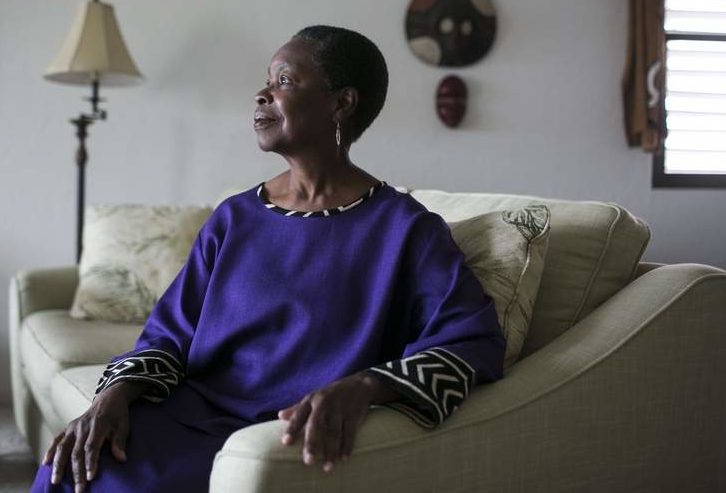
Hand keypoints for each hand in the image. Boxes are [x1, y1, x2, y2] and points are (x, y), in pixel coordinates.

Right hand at [42, 381, 146, 491]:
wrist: (109, 398)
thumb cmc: (117, 414)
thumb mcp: (123, 425)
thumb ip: (119, 441)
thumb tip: (122, 459)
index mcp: (98, 425)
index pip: (91, 447)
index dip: (90, 463)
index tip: (90, 478)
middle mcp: (82, 426)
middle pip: (76, 452)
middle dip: (77, 472)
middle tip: (78, 489)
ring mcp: (73, 426)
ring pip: (62, 448)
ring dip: (59, 465)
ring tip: (56, 481)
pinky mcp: (68, 427)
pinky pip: (57, 440)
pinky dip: (50, 451)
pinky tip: (45, 464)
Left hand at [277, 371, 397, 472]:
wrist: (359, 384)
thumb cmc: (331, 395)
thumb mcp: (314, 398)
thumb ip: (297, 408)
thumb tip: (279, 416)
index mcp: (311, 400)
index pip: (299, 415)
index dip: (292, 429)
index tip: (286, 443)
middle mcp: (324, 403)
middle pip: (316, 425)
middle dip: (312, 443)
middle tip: (308, 462)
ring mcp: (340, 408)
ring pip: (334, 432)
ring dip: (331, 451)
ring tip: (327, 467)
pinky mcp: (354, 413)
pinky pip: (350, 432)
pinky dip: (347, 446)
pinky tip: (343, 458)